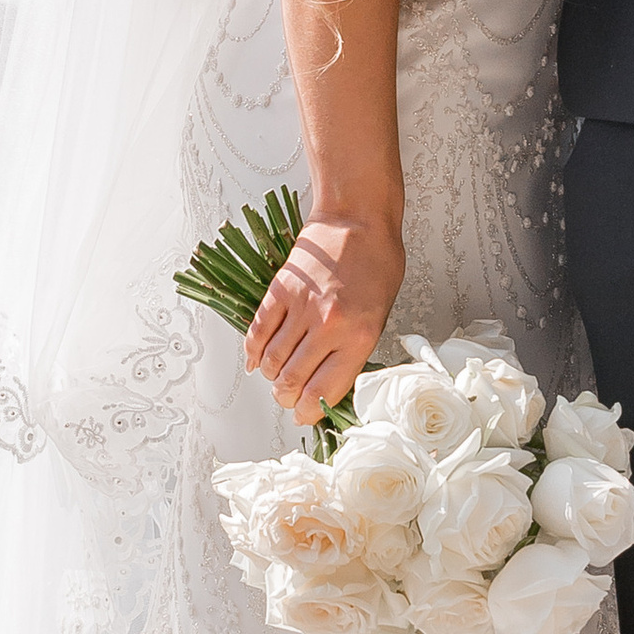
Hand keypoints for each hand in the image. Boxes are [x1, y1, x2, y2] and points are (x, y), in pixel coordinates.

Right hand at [245, 207, 403, 428]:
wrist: (358, 217)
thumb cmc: (377, 263)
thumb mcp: (380, 314)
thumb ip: (353, 350)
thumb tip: (328, 384)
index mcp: (358, 335)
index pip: (322, 392)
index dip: (308, 412)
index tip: (304, 416)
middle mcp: (327, 325)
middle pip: (291, 381)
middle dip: (286, 399)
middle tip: (288, 399)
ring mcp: (300, 307)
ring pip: (271, 361)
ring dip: (270, 377)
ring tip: (276, 377)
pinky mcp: (280, 290)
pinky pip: (258, 331)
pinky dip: (253, 352)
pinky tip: (257, 359)